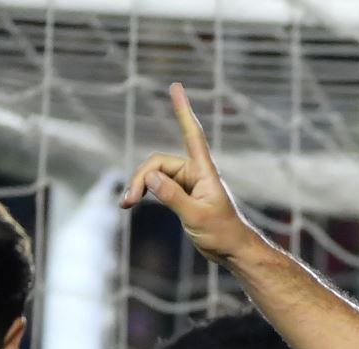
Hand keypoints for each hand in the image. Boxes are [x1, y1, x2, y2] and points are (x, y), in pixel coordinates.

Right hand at [121, 82, 258, 262]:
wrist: (233, 251)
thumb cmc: (223, 234)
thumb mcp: (196, 217)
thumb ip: (173, 197)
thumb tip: (150, 177)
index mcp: (204, 172)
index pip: (192, 135)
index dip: (183, 111)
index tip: (176, 87)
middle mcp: (195, 172)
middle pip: (157, 163)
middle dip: (140, 178)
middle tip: (127, 200)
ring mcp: (187, 183)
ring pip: (154, 175)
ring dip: (138, 187)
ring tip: (125, 204)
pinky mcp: (182, 194)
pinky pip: (157, 186)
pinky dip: (143, 192)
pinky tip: (130, 203)